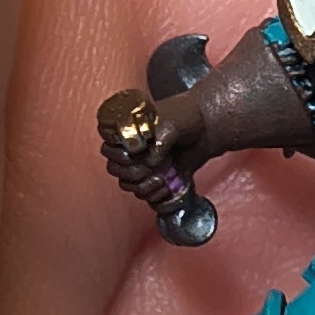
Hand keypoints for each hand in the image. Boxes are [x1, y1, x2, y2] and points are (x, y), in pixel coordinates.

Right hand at [97, 90, 205, 204]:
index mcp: (126, 132)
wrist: (206, 130)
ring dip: (143, 186)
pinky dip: (154, 196)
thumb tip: (151, 161)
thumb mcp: (173, 124)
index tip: (133, 154)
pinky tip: (167, 188)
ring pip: (127, 184)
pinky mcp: (155, 178)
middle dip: (131, 173)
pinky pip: (145, 194)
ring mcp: (142, 165)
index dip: (117, 154)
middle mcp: (130, 150)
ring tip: (161, 180)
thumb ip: (160, 139)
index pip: (107, 147)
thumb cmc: (186, 119)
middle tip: (149, 169)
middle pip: (114, 169)